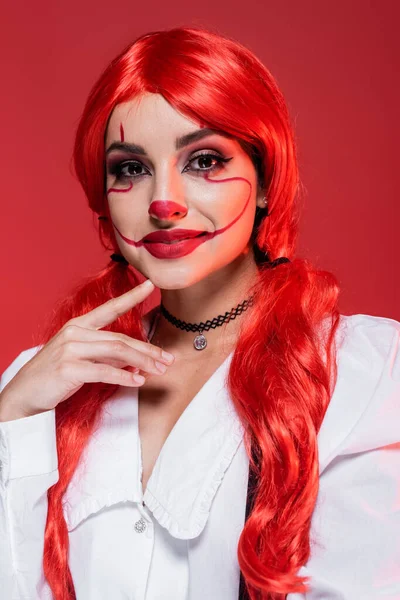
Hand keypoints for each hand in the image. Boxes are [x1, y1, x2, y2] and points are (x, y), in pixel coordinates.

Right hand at [0, 280, 173, 420]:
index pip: (110, 308)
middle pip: (120, 338)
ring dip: (141, 362)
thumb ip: (103, 354)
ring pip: (116, 351)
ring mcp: (70, 349)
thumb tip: (133, 358)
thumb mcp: (79, 358)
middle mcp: (75, 333)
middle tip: (168, 358)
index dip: (131, 296)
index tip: (150, 285)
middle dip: (148, 349)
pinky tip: (137, 381)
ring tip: (159, 370)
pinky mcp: (68, 368)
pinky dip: (124, 376)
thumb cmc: (53, 376)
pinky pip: (104, 371)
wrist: (23, 394)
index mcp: (78, 325)